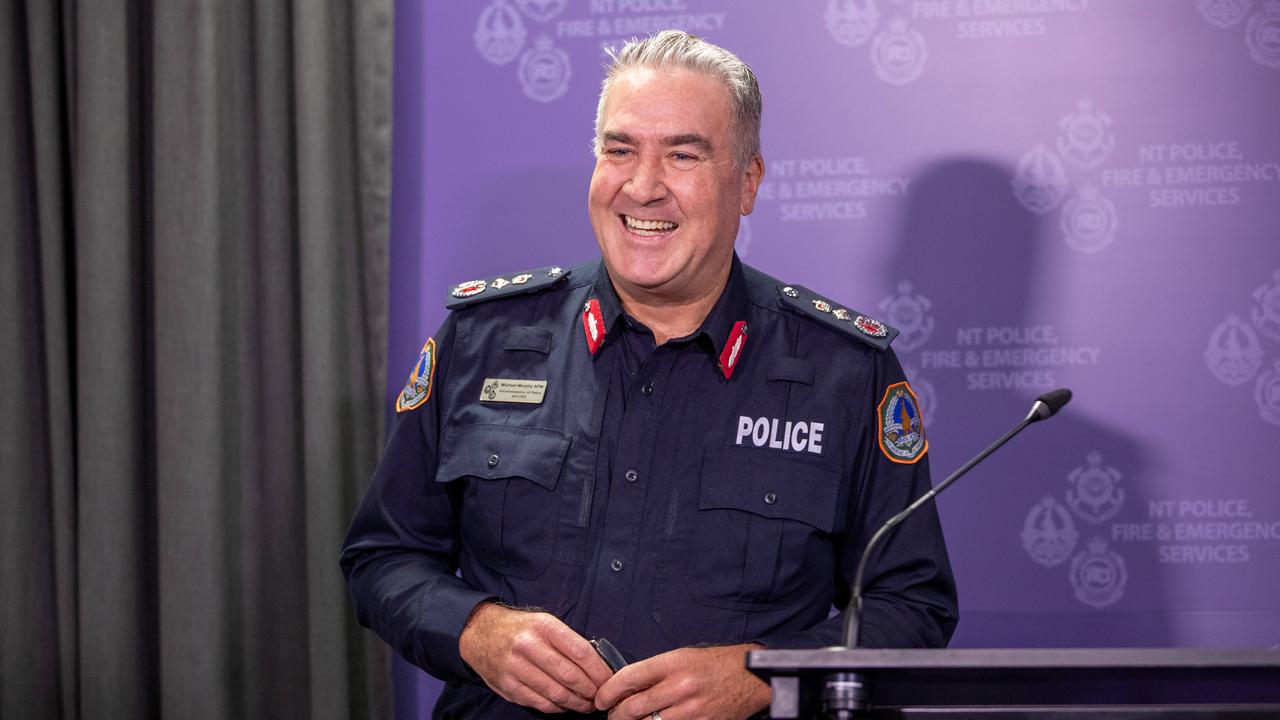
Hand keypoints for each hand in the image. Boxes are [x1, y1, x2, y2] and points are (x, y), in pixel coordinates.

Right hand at [458, 602, 613, 713]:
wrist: (479, 633)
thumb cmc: (519, 628)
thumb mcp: (544, 622)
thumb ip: (567, 641)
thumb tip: (596, 665)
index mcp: (544, 626)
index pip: (580, 651)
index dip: (599, 670)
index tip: (609, 680)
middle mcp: (529, 646)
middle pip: (570, 676)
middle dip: (590, 690)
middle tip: (600, 696)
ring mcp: (516, 668)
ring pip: (556, 693)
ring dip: (577, 703)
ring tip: (586, 704)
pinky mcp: (509, 687)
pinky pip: (540, 703)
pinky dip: (557, 708)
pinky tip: (565, 705)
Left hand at [594, 644, 769, 719]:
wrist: (750, 677)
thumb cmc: (714, 664)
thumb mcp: (682, 657)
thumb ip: (654, 671)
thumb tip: (625, 688)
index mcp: (673, 663)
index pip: (629, 677)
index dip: (608, 691)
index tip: (600, 698)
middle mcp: (680, 687)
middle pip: (633, 707)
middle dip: (615, 715)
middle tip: (611, 715)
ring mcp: (691, 710)